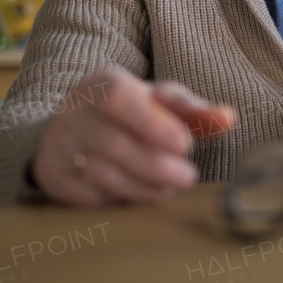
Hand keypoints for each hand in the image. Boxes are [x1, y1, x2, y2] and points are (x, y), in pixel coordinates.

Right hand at [30, 70, 236, 206]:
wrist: (70, 130)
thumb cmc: (130, 113)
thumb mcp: (160, 103)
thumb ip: (194, 111)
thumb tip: (229, 118)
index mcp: (101, 85)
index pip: (120, 100)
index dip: (153, 124)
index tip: (185, 145)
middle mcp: (73, 112)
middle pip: (114, 143)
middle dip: (157, 165)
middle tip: (188, 176)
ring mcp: (59, 146)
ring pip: (102, 173)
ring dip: (143, 186)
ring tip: (170, 188)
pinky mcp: (52, 177)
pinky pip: (88, 195)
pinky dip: (120, 198)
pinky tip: (141, 195)